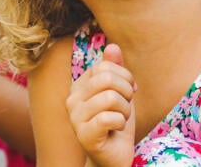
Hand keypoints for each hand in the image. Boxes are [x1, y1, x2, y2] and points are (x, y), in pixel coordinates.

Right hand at [65, 43, 135, 166]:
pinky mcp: (83, 134)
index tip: (128, 94)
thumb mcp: (120, 94)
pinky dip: (120, 124)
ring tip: (120, 120)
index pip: (104, 66)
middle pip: (106, 79)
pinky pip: (109, 118)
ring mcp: (75, 118)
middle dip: (126, 93)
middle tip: (125, 108)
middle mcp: (72, 99)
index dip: (124, 77)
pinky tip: (115, 131)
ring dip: (125, 111)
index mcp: (79, 86)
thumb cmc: (117, 124)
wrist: (113, 157)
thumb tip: (112, 45)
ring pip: (110, 98)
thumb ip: (115, 70)